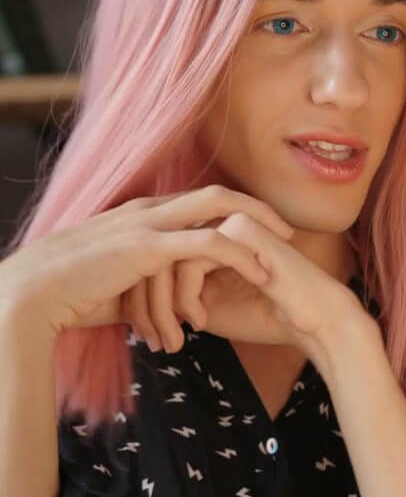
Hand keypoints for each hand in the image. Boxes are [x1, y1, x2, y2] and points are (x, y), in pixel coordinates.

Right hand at [0, 185, 294, 337]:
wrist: (27, 296)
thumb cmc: (68, 295)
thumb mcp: (117, 281)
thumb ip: (146, 281)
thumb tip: (170, 304)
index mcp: (140, 214)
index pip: (196, 199)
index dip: (232, 209)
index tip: (262, 226)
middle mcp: (146, 210)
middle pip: (216, 193)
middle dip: (256, 208)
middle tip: (287, 230)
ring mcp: (146, 223)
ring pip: (217, 207)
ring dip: (256, 227)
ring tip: (284, 249)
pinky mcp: (145, 246)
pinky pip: (206, 242)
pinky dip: (239, 254)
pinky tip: (260, 271)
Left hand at [122, 212, 378, 366]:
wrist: (312, 321)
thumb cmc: (263, 318)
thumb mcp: (205, 307)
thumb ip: (173, 295)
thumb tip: (136, 302)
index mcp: (205, 239)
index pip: (153, 261)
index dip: (144, 301)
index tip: (148, 337)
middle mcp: (213, 223)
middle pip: (151, 257)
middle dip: (145, 306)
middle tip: (151, 342)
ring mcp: (226, 221)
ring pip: (164, 259)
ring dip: (163, 307)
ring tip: (172, 339)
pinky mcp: (239, 229)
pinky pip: (189, 261)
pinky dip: (188, 298)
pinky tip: (202, 321)